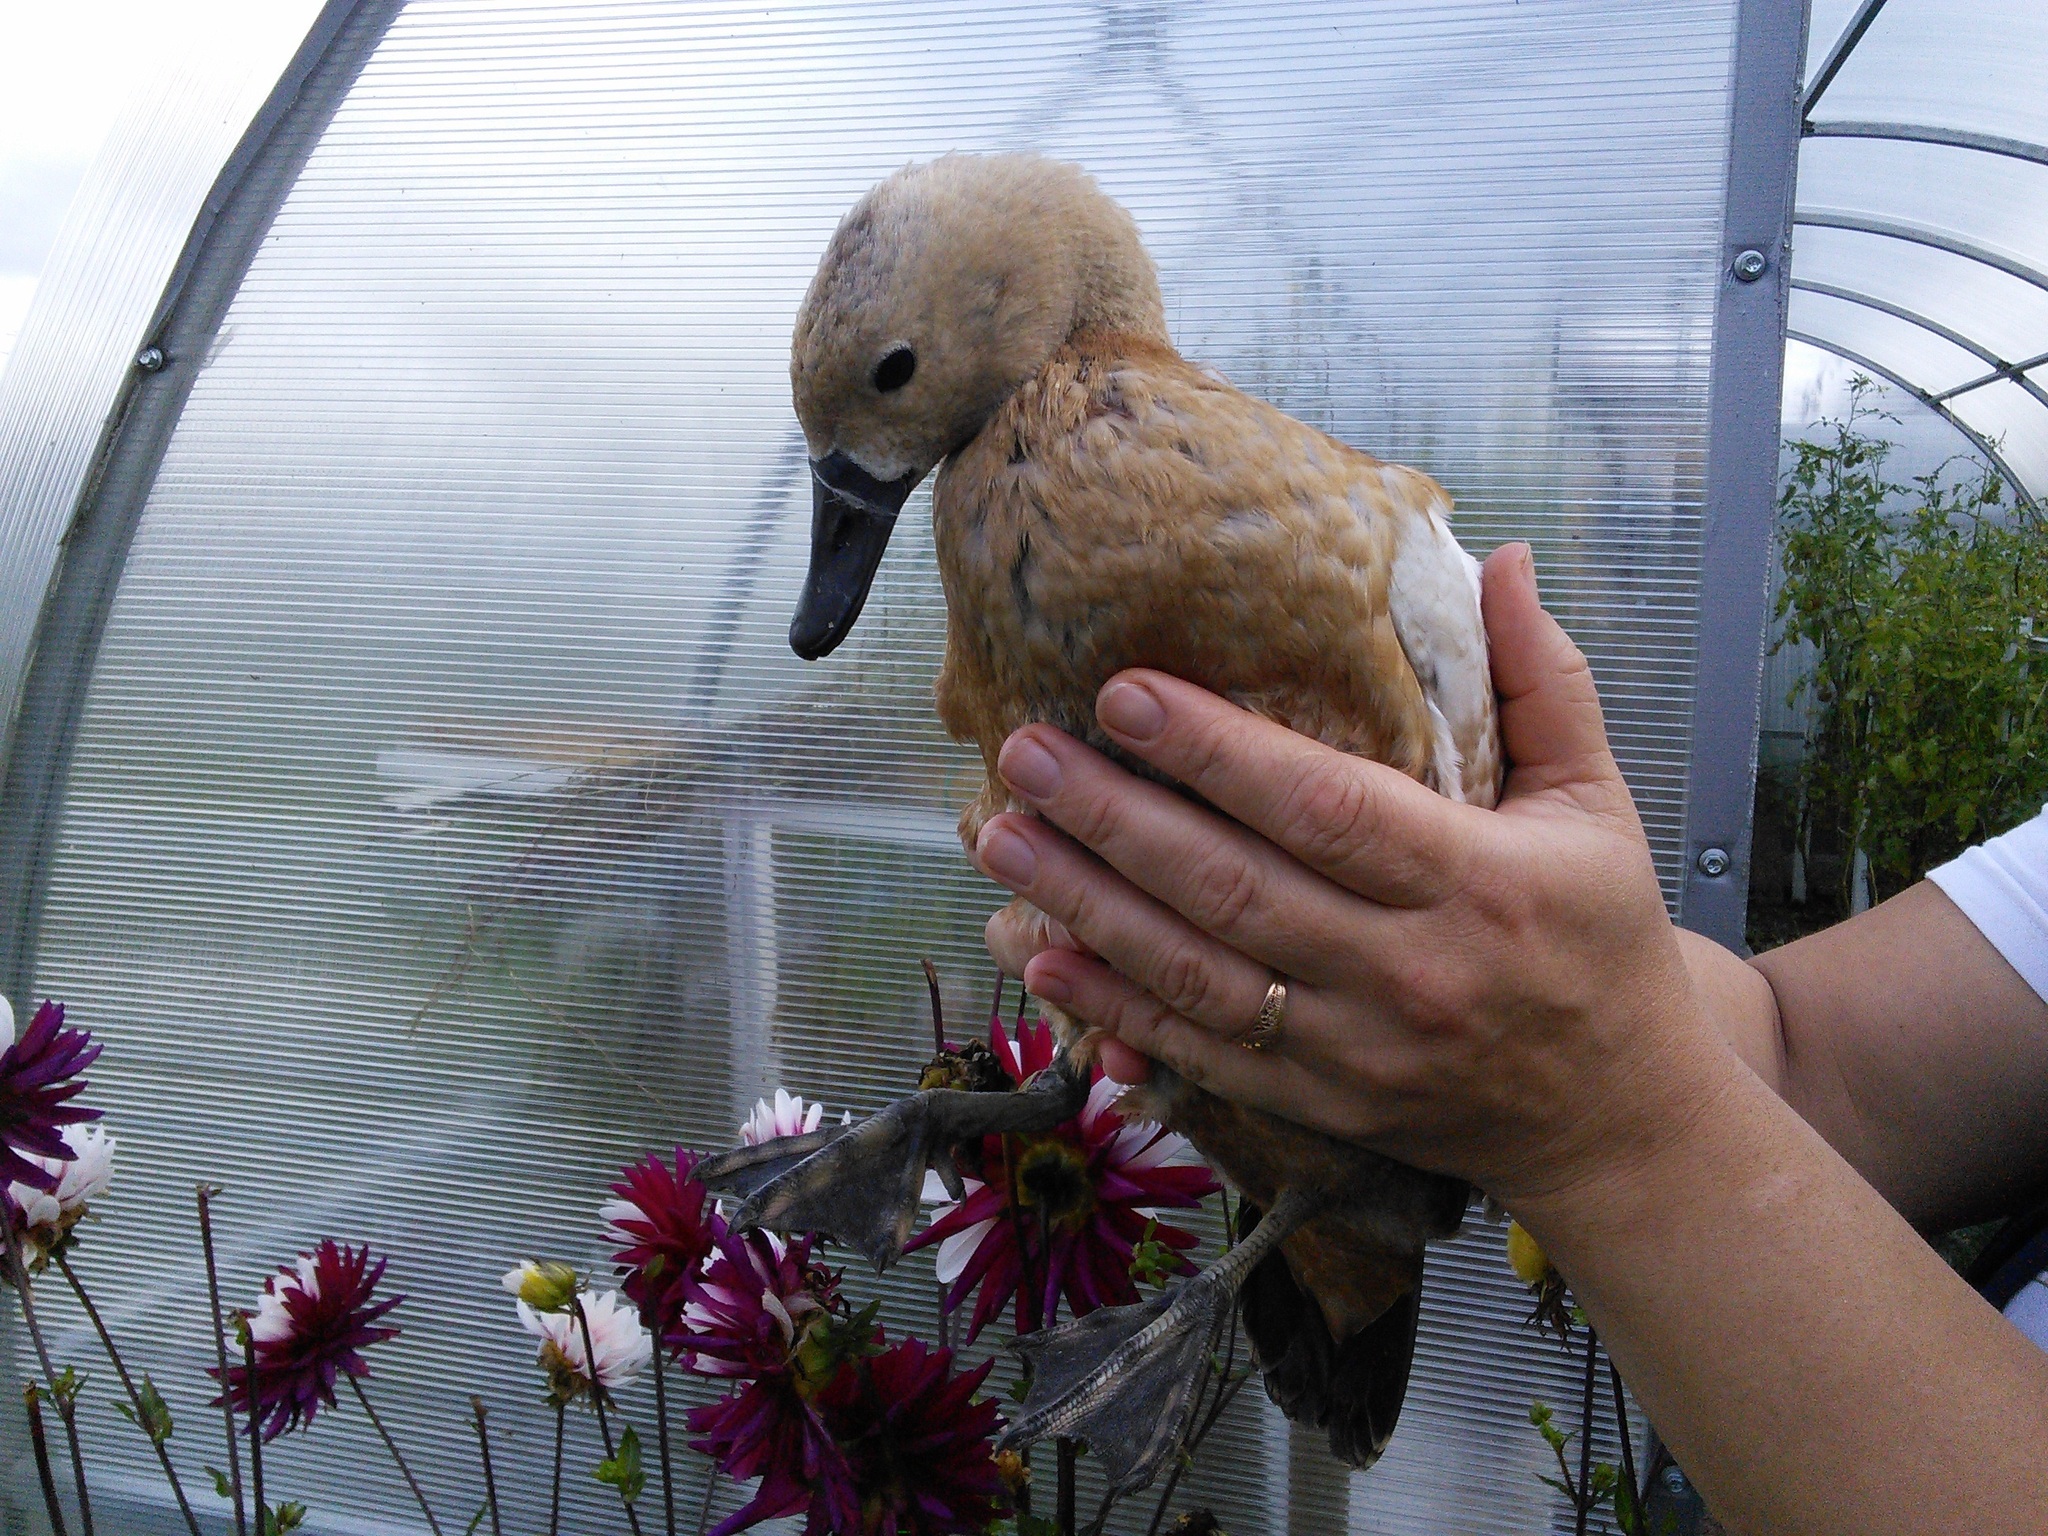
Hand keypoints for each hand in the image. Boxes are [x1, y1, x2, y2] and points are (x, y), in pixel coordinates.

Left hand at [974, 543, 1740, 1204]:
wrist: (1616, 1122)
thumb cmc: (1599, 943)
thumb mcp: (1596, 804)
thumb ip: (1542, 680)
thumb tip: (1493, 557)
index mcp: (1475, 883)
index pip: (1323, 807)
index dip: (1216, 752)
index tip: (1124, 694)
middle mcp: (1405, 973)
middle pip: (1233, 888)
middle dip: (1115, 819)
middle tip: (1024, 753)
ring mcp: (1353, 1051)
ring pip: (1196, 974)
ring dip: (1086, 907)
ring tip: (1001, 837)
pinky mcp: (1319, 1105)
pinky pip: (1199, 1054)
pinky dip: (1113, 1009)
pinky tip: (1041, 955)